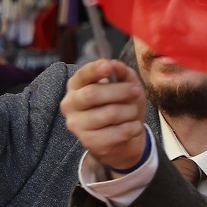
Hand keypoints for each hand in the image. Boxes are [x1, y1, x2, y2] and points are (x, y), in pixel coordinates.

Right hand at [61, 60, 148, 174]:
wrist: (121, 142)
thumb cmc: (120, 107)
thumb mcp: (125, 86)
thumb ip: (122, 73)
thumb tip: (115, 64)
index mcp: (76, 86)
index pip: (82, 75)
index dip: (94, 70)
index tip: (108, 65)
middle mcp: (70, 104)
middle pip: (93, 93)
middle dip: (121, 90)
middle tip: (136, 91)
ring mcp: (77, 125)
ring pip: (110, 113)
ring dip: (130, 111)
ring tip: (133, 113)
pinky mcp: (89, 142)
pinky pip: (119, 132)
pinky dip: (133, 127)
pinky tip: (133, 127)